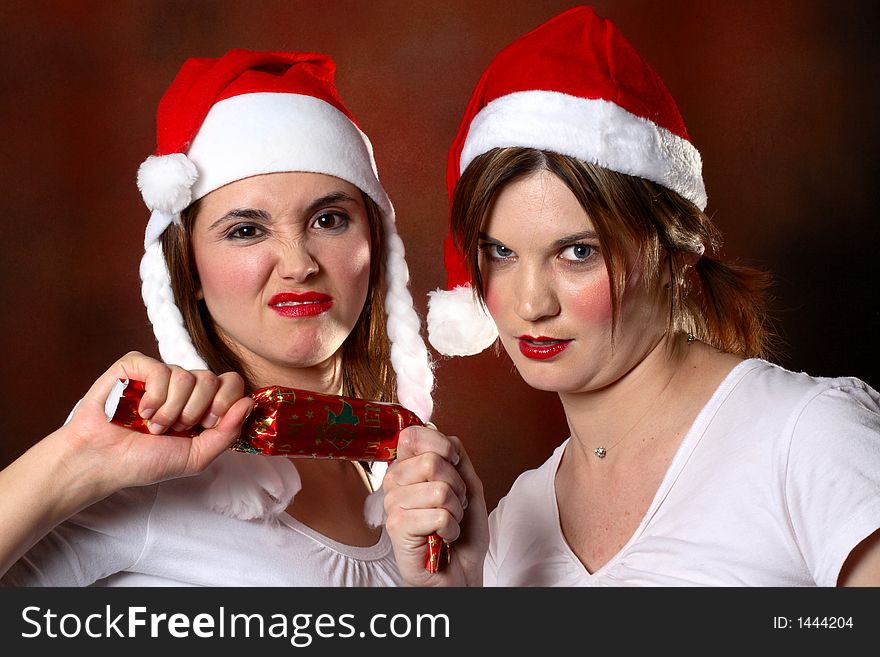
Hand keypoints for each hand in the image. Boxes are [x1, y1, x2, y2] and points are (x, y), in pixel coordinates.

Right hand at [60, 351, 252, 499]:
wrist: (103, 461)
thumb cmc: (145, 461)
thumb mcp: (195, 456)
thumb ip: (227, 432)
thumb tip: (250, 401)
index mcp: (202, 404)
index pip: (232, 383)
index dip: (224, 403)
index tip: (205, 425)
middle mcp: (184, 386)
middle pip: (211, 379)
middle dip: (195, 411)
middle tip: (176, 428)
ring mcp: (160, 374)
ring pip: (186, 375)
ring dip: (171, 409)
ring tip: (153, 425)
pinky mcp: (135, 366)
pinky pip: (160, 369)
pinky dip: (153, 396)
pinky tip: (139, 411)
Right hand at [383, 426, 488, 585]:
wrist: (462, 570)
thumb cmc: (463, 530)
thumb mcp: (468, 485)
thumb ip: (457, 458)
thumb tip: (442, 435)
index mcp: (408, 467)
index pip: (413, 435)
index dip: (443, 447)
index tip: (454, 466)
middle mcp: (394, 482)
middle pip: (431, 461)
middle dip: (457, 487)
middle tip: (454, 505)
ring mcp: (392, 505)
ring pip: (439, 491)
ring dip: (456, 511)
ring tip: (448, 523)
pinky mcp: (396, 528)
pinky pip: (439, 516)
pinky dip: (452, 529)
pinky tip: (443, 537)